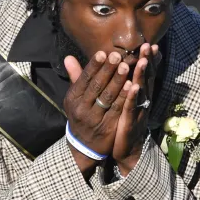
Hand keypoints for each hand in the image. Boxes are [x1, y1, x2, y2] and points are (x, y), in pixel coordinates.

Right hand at [63, 51, 134, 174]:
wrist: (84, 146)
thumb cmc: (82, 115)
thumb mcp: (75, 98)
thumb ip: (75, 77)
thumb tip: (68, 57)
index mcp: (73, 99)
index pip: (84, 79)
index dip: (94, 66)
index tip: (103, 53)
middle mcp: (81, 108)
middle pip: (96, 86)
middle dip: (107, 70)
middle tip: (117, 56)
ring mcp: (94, 119)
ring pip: (107, 97)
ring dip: (117, 81)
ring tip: (126, 66)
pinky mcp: (107, 127)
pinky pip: (117, 110)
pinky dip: (124, 97)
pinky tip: (131, 86)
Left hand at [113, 45, 159, 176]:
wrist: (126, 149)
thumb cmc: (124, 123)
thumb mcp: (123, 102)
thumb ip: (121, 85)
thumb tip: (120, 68)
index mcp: (140, 95)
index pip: (145, 74)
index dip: (149, 60)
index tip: (150, 44)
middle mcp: (143, 101)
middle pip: (147, 78)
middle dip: (148, 62)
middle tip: (149, 45)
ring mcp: (138, 111)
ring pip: (142, 91)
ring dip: (142, 75)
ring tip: (143, 60)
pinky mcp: (130, 121)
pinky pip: (132, 107)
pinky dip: (133, 97)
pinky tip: (133, 87)